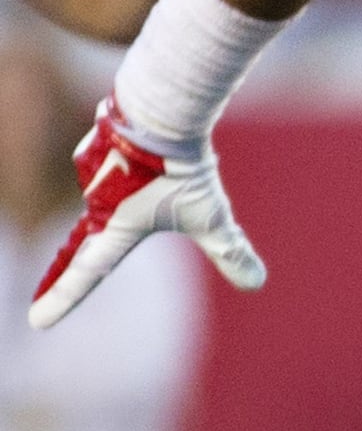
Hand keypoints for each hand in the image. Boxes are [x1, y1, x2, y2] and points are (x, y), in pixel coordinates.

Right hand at [28, 94, 265, 327]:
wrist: (156, 109)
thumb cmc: (180, 169)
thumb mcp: (211, 216)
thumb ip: (230, 250)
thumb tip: (256, 284)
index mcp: (112, 226)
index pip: (86, 272)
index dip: (64, 298)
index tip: (36, 322)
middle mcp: (92, 199)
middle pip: (94, 229)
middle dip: (81, 253)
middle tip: (50, 287)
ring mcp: (89, 167)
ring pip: (121, 183)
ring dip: (141, 181)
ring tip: (164, 165)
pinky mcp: (96, 141)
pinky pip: (121, 155)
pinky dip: (136, 157)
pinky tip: (153, 140)